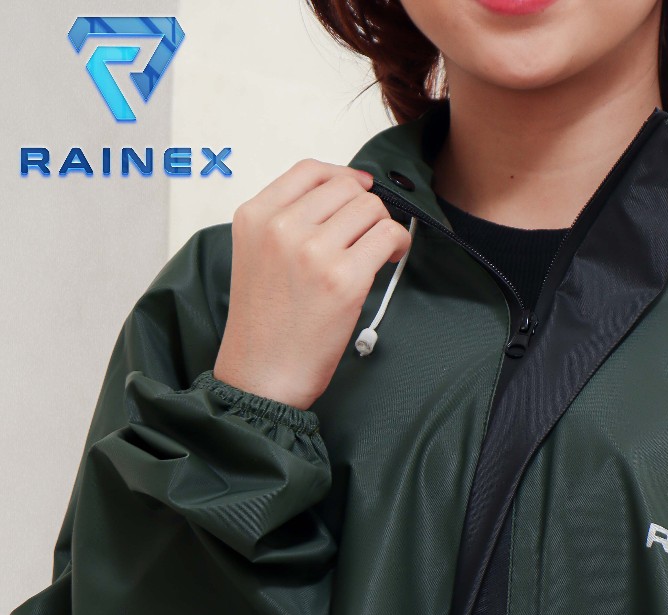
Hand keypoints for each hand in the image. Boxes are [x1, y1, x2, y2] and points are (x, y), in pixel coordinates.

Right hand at [213, 159, 412, 409]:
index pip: (310, 170)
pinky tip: (391, 258)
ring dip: (383, 227)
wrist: (261, 376)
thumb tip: (346, 195)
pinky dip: (398, 243)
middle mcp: (281, 227)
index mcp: (254, 216)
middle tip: (369, 235)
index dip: (343, 176)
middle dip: (366, 209)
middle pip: (347, 188)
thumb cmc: (265, 326)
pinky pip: (389, 235)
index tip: (359, 190)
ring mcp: (312, 251)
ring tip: (379, 251)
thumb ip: (287, 222)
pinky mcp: (344, 278)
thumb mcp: (256, 256)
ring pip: (371, 208)